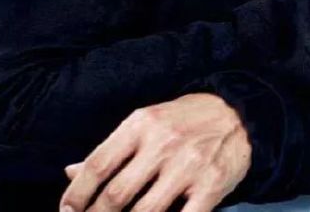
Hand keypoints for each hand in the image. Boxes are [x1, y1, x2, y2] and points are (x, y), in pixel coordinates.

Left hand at [59, 93, 250, 211]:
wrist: (240, 114)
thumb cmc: (185, 121)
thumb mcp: (147, 124)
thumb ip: (112, 150)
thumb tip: (70, 173)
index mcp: (141, 124)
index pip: (98, 165)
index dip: (76, 194)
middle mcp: (163, 143)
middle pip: (116, 194)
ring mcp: (189, 165)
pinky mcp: (211, 184)